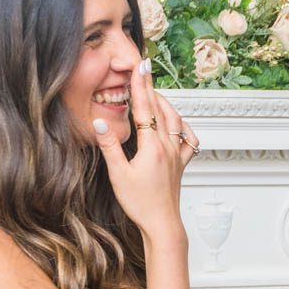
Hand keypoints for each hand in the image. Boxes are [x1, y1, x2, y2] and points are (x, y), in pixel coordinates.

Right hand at [92, 60, 198, 237]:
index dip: (140, 85)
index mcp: (152, 147)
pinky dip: (181, 125)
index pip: (145, 108)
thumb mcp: (118, 174)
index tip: (139, 65)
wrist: (162, 224)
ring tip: (154, 90)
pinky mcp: (181, 163)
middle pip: (161, 109)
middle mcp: (169, 147)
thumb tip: (99, 121)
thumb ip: (110, 145)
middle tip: (145, 68)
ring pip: (175, 120)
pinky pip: (188, 139)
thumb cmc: (140, 203)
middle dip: (151, 87)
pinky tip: (176, 123)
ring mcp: (178, 154)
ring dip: (165, 102)